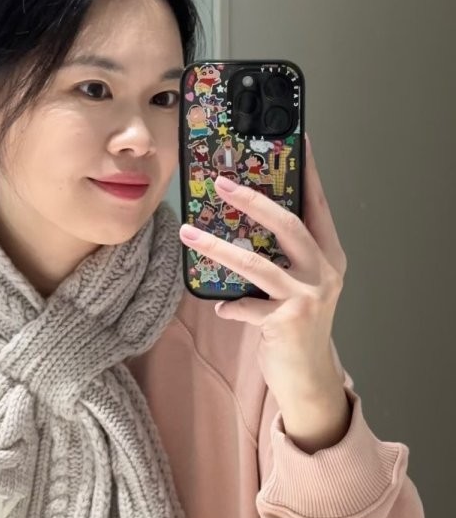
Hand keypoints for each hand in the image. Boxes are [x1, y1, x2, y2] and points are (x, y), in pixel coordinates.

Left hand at [178, 133, 347, 405]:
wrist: (309, 377)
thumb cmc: (297, 324)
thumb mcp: (299, 282)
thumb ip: (282, 254)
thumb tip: (242, 218)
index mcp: (329, 255)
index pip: (318, 204)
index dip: (308, 172)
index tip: (298, 140)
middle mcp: (324, 272)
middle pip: (288, 224)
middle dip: (252, 200)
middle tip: (220, 182)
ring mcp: (308, 297)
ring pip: (257, 263)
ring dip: (218, 247)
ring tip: (188, 233)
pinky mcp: (288, 322)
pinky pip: (247, 307)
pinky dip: (231, 306)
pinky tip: (220, 307)